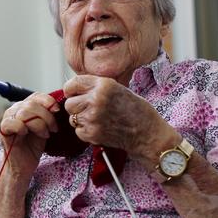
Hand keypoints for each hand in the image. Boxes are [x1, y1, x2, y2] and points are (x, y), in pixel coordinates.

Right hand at [0, 92, 59, 182]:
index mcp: (24, 107)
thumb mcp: (45, 127)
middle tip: (52, 129)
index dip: (48, 101)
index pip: (36, 96)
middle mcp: (15, 110)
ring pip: (24, 113)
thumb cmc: (33, 146)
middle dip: (46, 117)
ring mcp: (8, 119)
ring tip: (44, 134)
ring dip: (38, 124)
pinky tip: (26, 134)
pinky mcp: (3, 130)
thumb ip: (47, 115)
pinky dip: (22, 128)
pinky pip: (13, 123)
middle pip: (32, 104)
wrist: (23, 165)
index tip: (57, 110)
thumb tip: (56, 105)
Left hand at [63, 75, 179, 166]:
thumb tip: (75, 89)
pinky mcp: (92, 133)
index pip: (72, 84)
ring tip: (97, 119)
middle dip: (76, 107)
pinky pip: (78, 131)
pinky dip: (86, 132)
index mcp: (103, 85)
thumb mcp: (117, 89)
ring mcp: (93, 117)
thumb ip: (96, 87)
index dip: (71, 90)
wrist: (147, 133)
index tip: (74, 94)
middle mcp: (96, 99)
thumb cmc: (136, 111)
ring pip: (72, 118)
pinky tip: (100, 128)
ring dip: (81, 120)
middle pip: (69, 103)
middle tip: (88, 109)